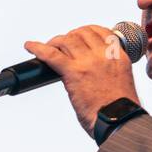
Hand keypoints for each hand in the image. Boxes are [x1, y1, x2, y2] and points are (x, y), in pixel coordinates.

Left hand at [24, 25, 141, 137]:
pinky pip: (51, 54)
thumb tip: (93, 69)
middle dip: (69, 37)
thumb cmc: (120, 108)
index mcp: (118, 57)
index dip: (86, 31)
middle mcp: (104, 55)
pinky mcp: (74, 72)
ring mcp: (88, 62)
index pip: (101, 32)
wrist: (119, 120)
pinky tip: (31, 47)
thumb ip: (108, 69)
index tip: (79, 35)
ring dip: (55, 42)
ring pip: (66, 40)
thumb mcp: (121, 79)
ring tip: (48, 48)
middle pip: (81, 33)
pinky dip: (38, 48)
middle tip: (61, 44)